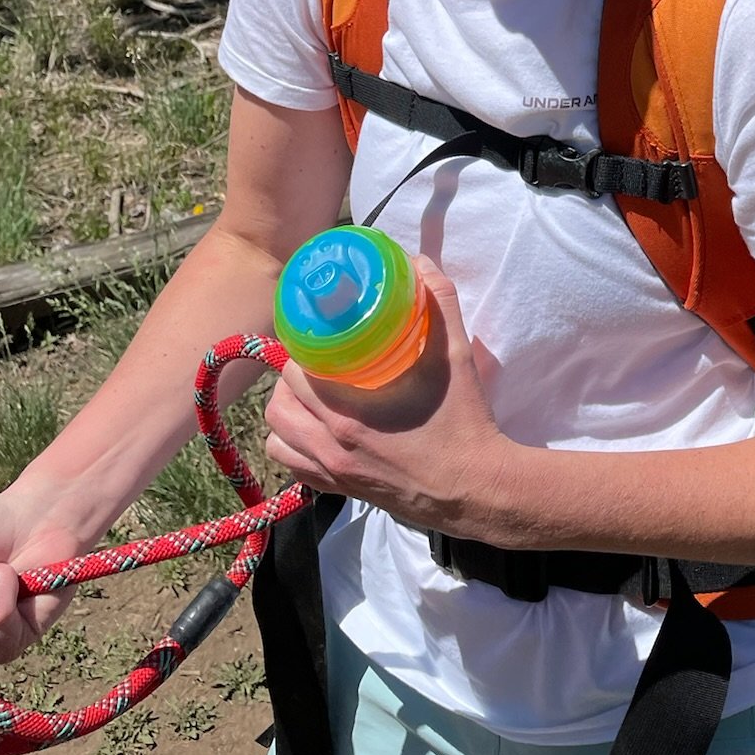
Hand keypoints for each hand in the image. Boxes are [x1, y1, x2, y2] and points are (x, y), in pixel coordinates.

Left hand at [263, 259, 514, 540]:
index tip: (316, 334)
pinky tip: (315, 431)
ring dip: (287, 413)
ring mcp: (333, 473)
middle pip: (280, 404)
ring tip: (309, 395)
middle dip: (291, 377)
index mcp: (350, 413)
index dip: (300, 347)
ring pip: (278, 438)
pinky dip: (294, 446)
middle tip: (314, 359)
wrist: (476, 488)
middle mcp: (331, 446)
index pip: (295, 372)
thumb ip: (440, 304)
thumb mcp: (456, 355)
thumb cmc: (464, 421)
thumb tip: (419, 263)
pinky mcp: (341, 492)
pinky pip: (293, 469)